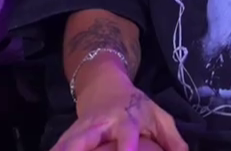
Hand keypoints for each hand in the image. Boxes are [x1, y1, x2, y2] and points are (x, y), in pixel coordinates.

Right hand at [56, 83, 187, 150]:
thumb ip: (173, 141)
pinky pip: (59, 147)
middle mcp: (98, 125)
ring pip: (66, 144)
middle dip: (76, 149)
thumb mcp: (159, 118)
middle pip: (83, 140)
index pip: (125, 136)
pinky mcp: (67, 135)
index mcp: (124, 120)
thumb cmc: (136, 107)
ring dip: (63, 150)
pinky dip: (57, 150)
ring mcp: (79, 130)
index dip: (125, 148)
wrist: (105, 87)